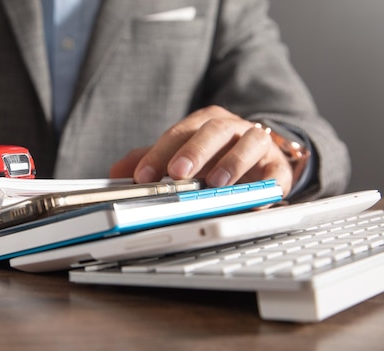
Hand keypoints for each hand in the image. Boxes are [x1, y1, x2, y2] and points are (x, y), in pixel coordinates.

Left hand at [110, 105, 293, 196]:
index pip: (179, 133)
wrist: (260, 157)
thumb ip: (151, 160)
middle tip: (177, 173)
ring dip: (232, 162)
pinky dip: (267, 186)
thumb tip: (117, 172)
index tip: (142, 176)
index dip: (159, 153)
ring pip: (249, 143)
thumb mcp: (180, 156)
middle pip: (213, 131)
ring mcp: (258, 145)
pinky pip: (276, 174)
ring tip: (215, 183)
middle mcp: (232, 128)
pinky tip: (254, 200)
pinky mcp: (278, 167)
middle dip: (194, 151)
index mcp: (204, 123)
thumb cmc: (215, 156)